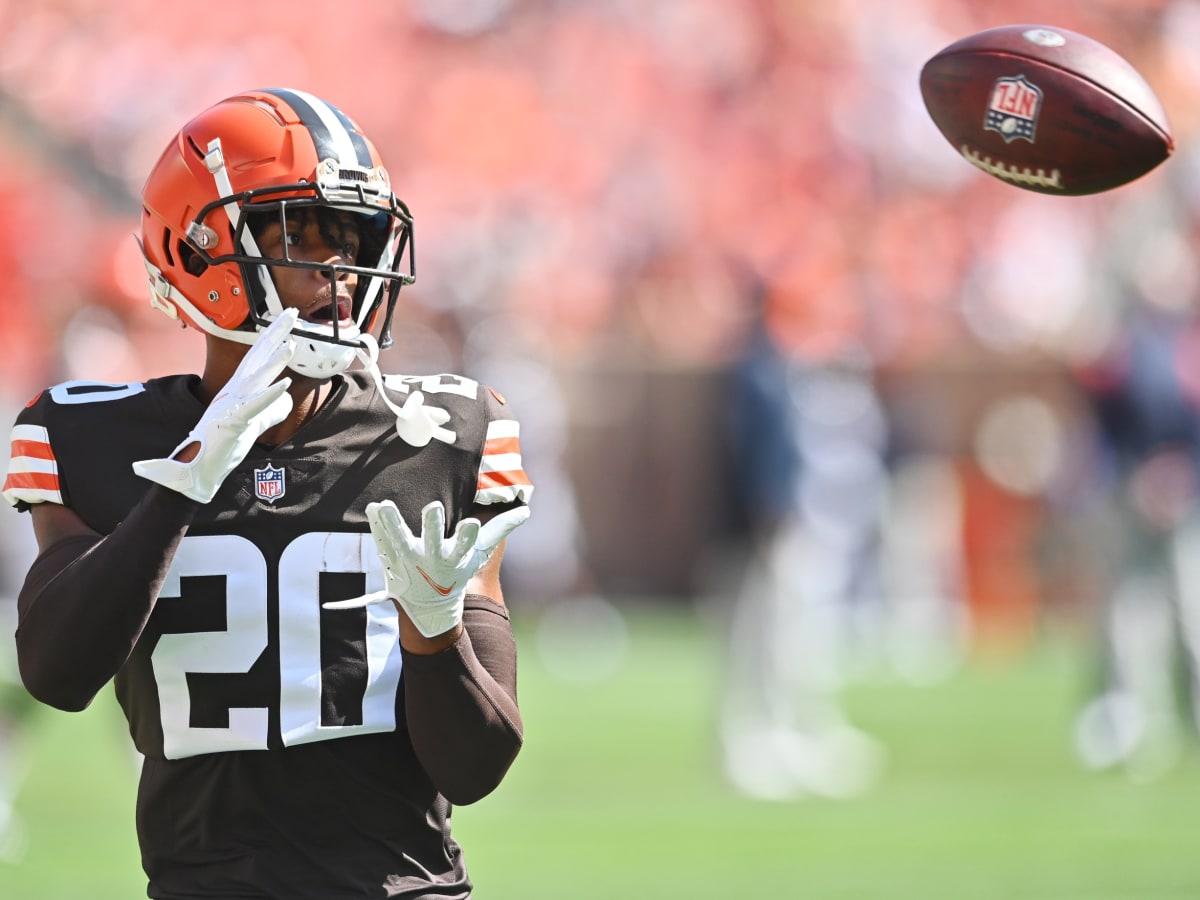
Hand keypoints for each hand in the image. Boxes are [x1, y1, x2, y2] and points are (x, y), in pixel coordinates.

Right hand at [133, 309, 298, 502]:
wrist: (198, 467)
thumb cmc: (224, 442)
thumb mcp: (254, 421)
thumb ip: (272, 407)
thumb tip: (288, 395)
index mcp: (239, 387)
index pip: (259, 354)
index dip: (274, 334)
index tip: (289, 316)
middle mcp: (235, 390)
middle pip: (257, 355)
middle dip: (275, 333)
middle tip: (292, 313)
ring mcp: (232, 404)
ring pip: (256, 377)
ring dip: (274, 360)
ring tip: (292, 344)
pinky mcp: (233, 422)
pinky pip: (254, 406)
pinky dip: (269, 394)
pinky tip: (284, 384)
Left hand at [325, 500, 529, 636]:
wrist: (429, 607)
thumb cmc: (457, 572)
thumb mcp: (479, 555)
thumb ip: (500, 530)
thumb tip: (526, 511)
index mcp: (455, 559)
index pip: (465, 546)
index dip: (468, 536)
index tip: (471, 523)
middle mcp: (432, 561)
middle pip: (433, 543)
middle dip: (432, 527)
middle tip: (432, 507)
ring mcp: (409, 562)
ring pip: (400, 541)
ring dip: (392, 523)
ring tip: (385, 506)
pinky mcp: (391, 561)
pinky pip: (383, 542)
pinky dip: (377, 526)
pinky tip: (373, 507)